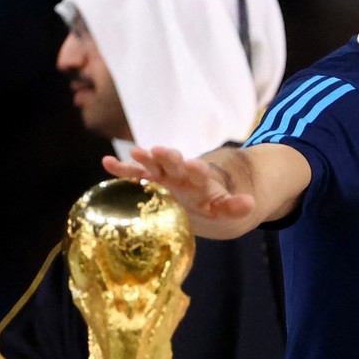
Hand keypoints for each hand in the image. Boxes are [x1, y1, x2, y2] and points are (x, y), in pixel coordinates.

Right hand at [102, 146, 256, 226]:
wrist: (198, 198)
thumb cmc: (210, 202)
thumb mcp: (224, 207)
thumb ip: (235, 206)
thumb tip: (251, 205)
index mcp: (199, 179)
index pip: (198, 172)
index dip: (196, 169)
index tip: (193, 166)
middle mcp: (179, 173)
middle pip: (174, 163)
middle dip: (168, 157)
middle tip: (161, 150)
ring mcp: (163, 176)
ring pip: (153, 165)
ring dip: (145, 159)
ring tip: (135, 152)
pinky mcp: (149, 182)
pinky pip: (134, 175)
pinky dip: (121, 168)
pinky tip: (107, 162)